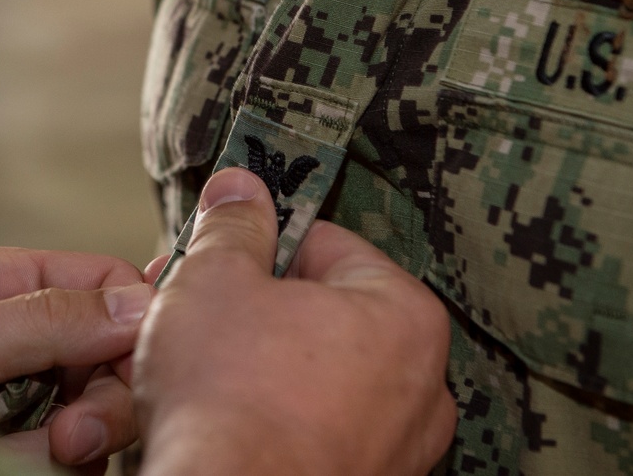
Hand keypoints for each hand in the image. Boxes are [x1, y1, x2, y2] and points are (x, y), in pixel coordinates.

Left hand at [0, 248, 153, 473]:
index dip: (133, 315)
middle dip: (102, 396)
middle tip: (73, 436)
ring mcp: (30, 397)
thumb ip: (49, 317)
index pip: (104, 280)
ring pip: (99, 411)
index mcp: (5, 286)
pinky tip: (12, 468)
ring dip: (72, 444)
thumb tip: (140, 300)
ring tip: (15, 459)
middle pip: (113, 351)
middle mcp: (25, 339)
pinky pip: (76, 458)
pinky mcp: (29, 448)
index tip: (140, 358)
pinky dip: (54, 468)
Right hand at [134, 168, 456, 475]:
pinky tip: (242, 423)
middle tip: (209, 315)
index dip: (265, 245)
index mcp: (403, 313)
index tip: (226, 259)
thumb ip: (234, 225)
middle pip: (331, 312)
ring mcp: (403, 446)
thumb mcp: (214, 280)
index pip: (329, 245)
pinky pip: (326, 429)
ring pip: (327, 375)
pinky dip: (288, 419)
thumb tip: (241, 188)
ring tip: (218, 373)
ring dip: (275, 363)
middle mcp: (422, 382)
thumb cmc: (226, 398)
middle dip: (268, 307)